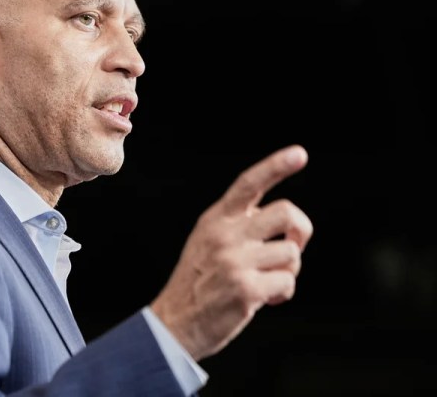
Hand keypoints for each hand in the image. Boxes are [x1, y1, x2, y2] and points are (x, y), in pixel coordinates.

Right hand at [150, 145, 312, 360]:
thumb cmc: (198, 283)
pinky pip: (287, 282)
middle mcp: (224, 235)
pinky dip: (283, 293)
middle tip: (293, 245)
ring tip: (267, 281)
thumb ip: (238, 226)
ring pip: (291, 252)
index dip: (276, 166)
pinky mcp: (246, 289)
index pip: (248, 184)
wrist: (175, 323)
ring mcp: (235, 261)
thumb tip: (283, 222)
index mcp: (215, 220)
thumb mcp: (207, 241)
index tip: (300, 154)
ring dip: (288, 270)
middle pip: (286, 213)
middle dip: (301, 230)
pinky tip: (265, 299)